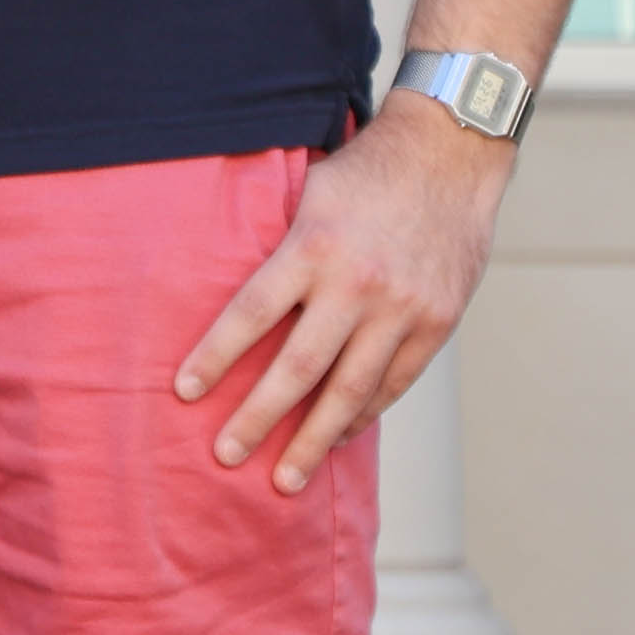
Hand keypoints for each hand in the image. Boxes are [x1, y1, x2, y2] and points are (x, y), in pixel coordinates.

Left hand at [174, 110, 513, 493]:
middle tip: (225, 455)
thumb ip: (280, 247)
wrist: (450, 156)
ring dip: (314, 439)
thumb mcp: (307, 194)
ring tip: (284, 477)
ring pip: (351, 390)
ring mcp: (402, 309)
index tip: (185, 391)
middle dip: (259, 417)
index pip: (251, 313)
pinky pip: (394, 382)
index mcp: (313, 247)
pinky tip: (338, 437)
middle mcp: (357, 285)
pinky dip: (363, 414)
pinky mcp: (437, 323)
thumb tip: (234, 296)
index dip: (216, 356)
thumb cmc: (364, 172)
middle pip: (299, 368)